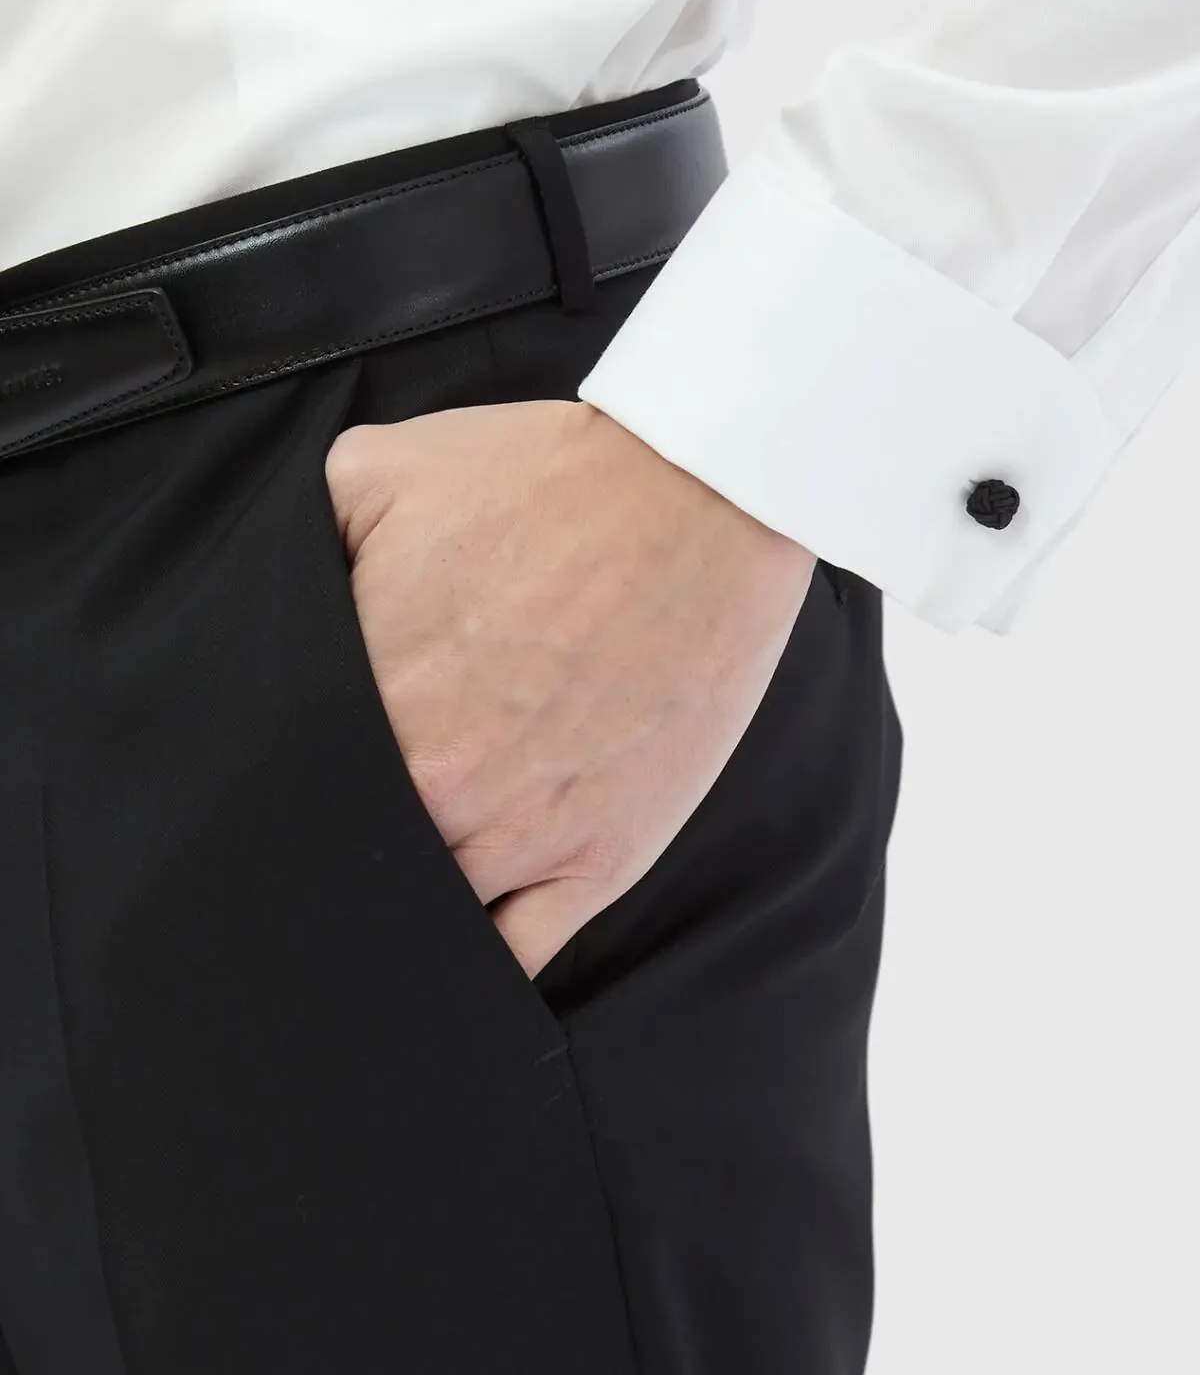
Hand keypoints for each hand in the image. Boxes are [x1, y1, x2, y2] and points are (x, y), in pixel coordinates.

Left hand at [325, 399, 816, 975]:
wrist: (698, 497)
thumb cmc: (548, 479)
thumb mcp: (381, 469)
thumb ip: (304, 540)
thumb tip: (265, 595)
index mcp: (369, 702)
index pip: (284, 792)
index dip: (276, 790)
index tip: (286, 781)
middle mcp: (438, 788)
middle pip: (350, 862)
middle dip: (338, 846)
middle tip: (343, 827)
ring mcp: (523, 837)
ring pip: (425, 921)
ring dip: (403, 908)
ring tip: (395, 886)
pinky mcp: (601, 860)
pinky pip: (517, 960)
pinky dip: (480, 967)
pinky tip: (457, 952)